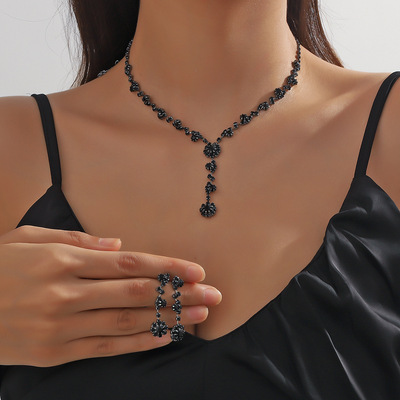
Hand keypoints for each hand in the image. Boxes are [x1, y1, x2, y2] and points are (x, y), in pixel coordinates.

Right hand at [0, 226, 220, 366]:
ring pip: (128, 322)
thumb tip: (119, 244)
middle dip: (180, 294)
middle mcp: (69, 293)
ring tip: (199, 316)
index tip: (196, 269)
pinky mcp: (56, 353)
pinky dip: (140, 343)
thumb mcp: (30, 238)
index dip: (167, 266)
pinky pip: (107, 348)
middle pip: (138, 293)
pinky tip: (164, 337)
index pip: (130, 263)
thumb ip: (78, 240)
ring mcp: (63, 326)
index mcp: (65, 260)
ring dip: (169, 319)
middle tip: (213, 294)